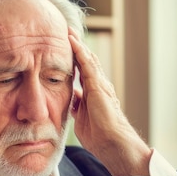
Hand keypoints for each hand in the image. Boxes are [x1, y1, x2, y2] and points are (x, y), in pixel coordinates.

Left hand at [69, 30, 151, 175]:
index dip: (75, 59)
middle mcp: (99, 86)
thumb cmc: (100, 137)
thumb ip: (78, 106)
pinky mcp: (98, 86)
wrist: (113, 144)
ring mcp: (100, 85)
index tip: (64, 48)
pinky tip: (72, 41)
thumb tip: (73, 96)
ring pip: (88, 59)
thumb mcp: (82, 118)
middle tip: (66, 33)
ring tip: (68, 31)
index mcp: (94, 94)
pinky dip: (80, 51)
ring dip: (78, 45)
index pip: (83, 71)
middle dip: (77, 47)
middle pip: (87, 61)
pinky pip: (88, 64)